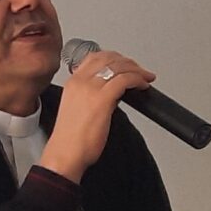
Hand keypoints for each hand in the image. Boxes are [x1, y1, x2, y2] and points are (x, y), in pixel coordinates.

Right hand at [38, 48, 153, 182]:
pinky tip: (142, 86)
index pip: (94, 57)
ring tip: (145, 77)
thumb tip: (112, 92)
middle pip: (109, 58)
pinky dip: (137, 80)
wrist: (65, 153)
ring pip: (119, 67)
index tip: (124, 64)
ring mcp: (91, 89)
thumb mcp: (77, 108)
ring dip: (136, 70)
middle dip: (128, 62)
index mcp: (73, 82)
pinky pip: (125, 80)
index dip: (114, 57)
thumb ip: (92, 95)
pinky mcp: (102, 99)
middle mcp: (81, 81)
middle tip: (139, 70)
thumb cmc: (71, 138)